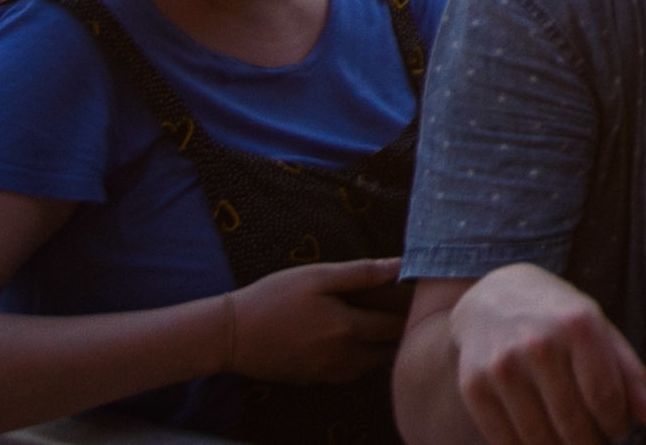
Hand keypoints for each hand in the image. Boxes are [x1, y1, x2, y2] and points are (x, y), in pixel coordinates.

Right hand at [219, 255, 405, 383]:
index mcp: (346, 329)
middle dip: (397, 334)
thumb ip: (361, 273)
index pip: (394, 327)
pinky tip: (353, 344)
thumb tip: (400, 265)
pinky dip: (357, 362)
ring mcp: (325, 373)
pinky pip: (346, 375)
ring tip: (381, 327)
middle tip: (402, 314)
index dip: (408, 314)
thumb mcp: (317, 276)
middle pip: (385, 351)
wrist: (230, 334)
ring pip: (368, 367)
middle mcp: (341, 357)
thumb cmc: (273, 297)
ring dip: (379, 351)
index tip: (416, 301)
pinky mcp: (310, 380)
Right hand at [448, 264, 645, 444]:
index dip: (615, 424)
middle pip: (572, 421)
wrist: (495, 298)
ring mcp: (502, 367)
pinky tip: (540, 441)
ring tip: (570, 442)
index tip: (619, 432)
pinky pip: (504, 440)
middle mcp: (538, 345)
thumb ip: (629, 372)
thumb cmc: (559, 318)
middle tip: (595, 442)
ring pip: (539, 436)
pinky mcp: (473, 387)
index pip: (604, 396)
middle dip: (590, 443)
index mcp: (578, 326)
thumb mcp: (600, 330)